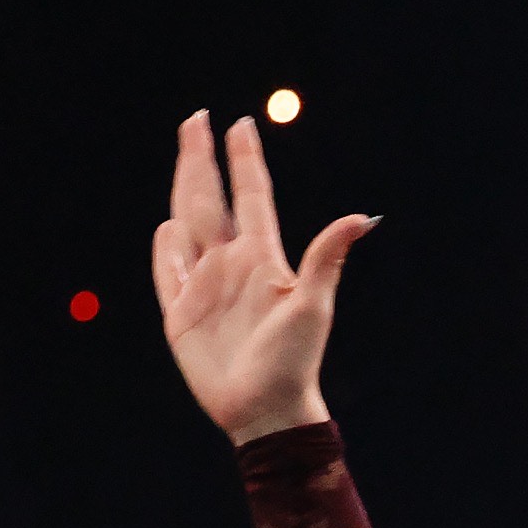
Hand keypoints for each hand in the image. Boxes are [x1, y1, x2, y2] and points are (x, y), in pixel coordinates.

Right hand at [153, 110, 366, 442]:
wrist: (266, 409)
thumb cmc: (295, 359)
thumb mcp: (313, 305)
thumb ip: (326, 256)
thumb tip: (363, 217)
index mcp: (262, 258)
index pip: (250, 195)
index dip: (245, 160)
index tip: (240, 123)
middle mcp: (231, 265)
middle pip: (211, 199)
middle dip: (201, 159)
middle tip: (195, 118)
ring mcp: (204, 287)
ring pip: (187, 224)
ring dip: (183, 188)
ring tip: (184, 153)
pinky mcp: (181, 315)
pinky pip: (167, 273)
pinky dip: (164, 249)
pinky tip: (166, 226)